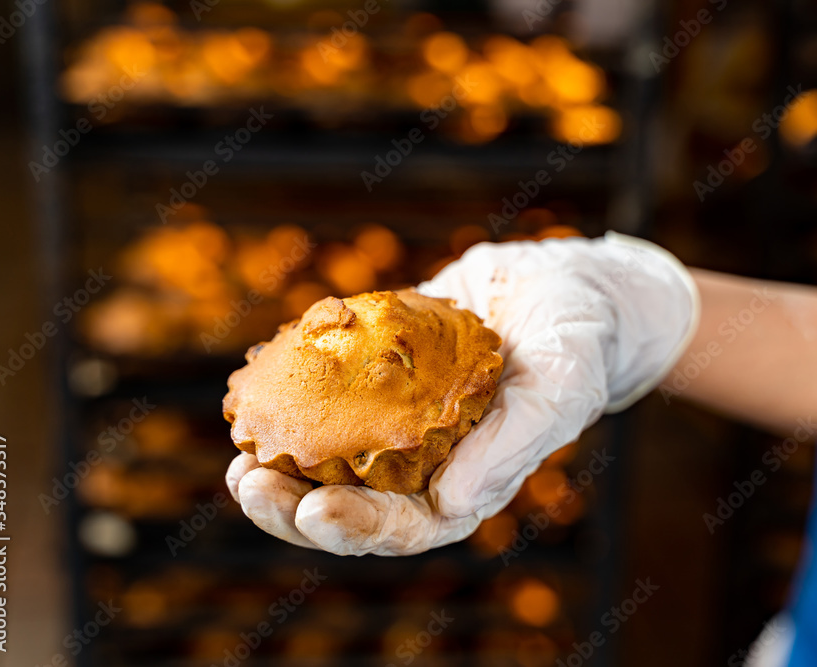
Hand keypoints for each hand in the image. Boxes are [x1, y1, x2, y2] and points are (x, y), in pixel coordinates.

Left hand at [226, 233, 697, 555]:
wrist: (567, 286)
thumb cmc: (577, 344)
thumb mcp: (559, 391)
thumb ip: (513, 446)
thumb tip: (451, 503)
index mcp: (465, 483)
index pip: (405, 525)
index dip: (358, 528)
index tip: (316, 511)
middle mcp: (423, 461)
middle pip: (350, 501)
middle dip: (294, 506)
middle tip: (248, 483)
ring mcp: (396, 418)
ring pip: (327, 457)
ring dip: (280, 461)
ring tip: (238, 452)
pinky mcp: (379, 372)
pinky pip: (327, 393)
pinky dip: (291, 398)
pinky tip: (257, 389)